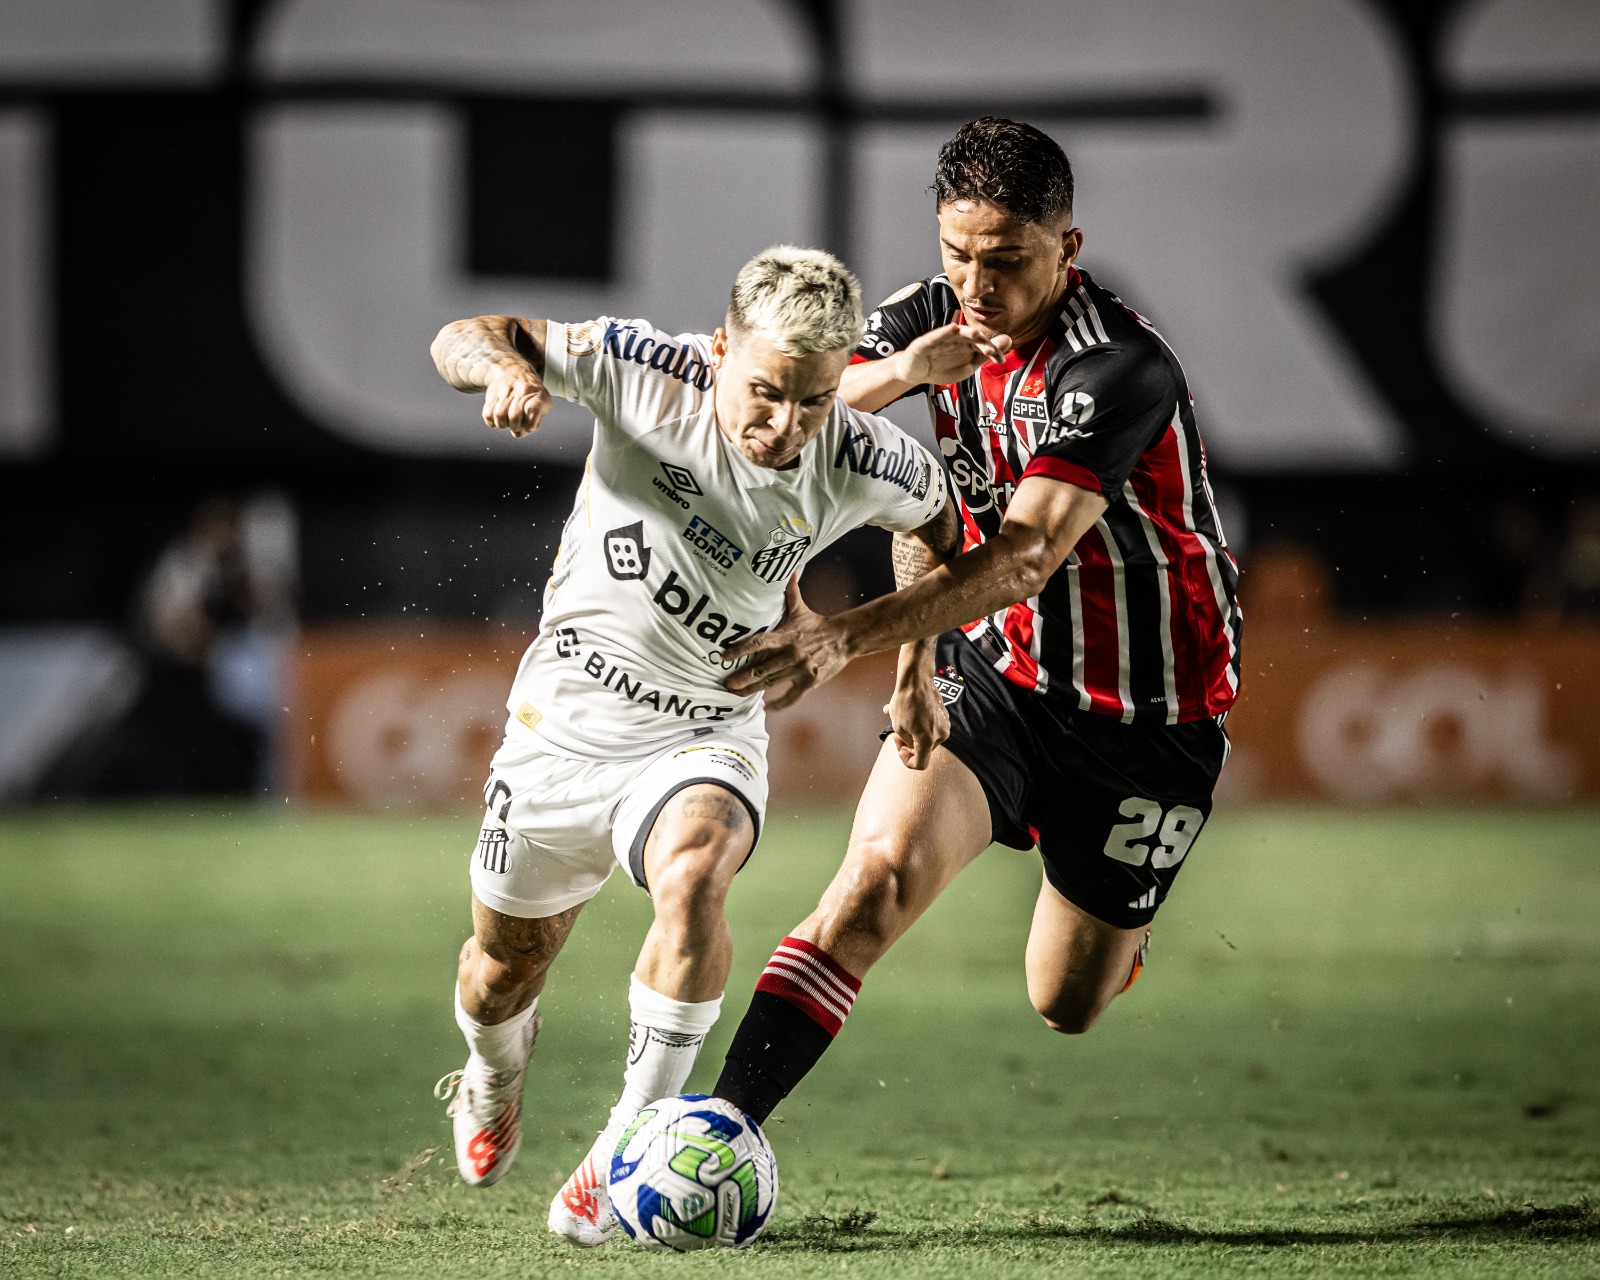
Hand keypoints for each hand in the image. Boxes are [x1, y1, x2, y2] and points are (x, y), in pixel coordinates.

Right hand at [482, 365, 551, 437]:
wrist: (516, 370)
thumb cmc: (532, 397)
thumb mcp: (542, 406)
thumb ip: (534, 423)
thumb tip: (517, 434)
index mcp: (538, 395)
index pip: (532, 410)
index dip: (530, 425)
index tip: (529, 426)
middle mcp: (523, 390)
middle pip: (514, 415)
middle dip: (514, 426)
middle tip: (515, 425)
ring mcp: (506, 390)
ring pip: (499, 414)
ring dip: (502, 424)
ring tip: (506, 422)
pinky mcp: (492, 392)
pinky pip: (487, 413)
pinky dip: (491, 422)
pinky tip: (497, 420)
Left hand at [722, 577, 851, 710]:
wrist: (844, 638)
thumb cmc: (817, 624)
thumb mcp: (800, 609)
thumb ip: (790, 592)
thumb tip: (789, 570)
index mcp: (786, 636)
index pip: (759, 642)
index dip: (741, 649)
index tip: (724, 656)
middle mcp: (791, 653)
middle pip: (762, 668)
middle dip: (742, 677)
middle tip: (725, 685)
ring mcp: (800, 669)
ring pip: (772, 683)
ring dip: (753, 689)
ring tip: (736, 694)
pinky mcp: (810, 681)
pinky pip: (792, 696)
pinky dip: (779, 704)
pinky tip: (767, 708)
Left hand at [885, 678, 948, 770]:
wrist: (917, 680)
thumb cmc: (905, 701)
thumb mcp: (898, 727)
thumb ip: (906, 742)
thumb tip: (910, 744)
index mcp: (928, 740)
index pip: (921, 764)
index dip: (907, 761)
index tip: (900, 750)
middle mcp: (940, 734)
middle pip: (923, 750)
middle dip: (909, 744)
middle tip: (896, 734)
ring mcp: (944, 725)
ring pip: (927, 738)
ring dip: (913, 734)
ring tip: (898, 722)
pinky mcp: (944, 716)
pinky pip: (931, 727)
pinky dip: (919, 725)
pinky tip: (908, 715)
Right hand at [897, 323, 1012, 385]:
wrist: (915, 372)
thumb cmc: (941, 367)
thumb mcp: (967, 366)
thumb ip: (985, 355)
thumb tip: (1008, 340)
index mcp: (966, 345)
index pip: (982, 346)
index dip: (992, 351)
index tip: (1000, 360)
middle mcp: (955, 339)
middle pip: (971, 338)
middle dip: (981, 343)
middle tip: (991, 350)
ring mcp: (940, 340)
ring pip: (955, 335)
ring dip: (965, 332)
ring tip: (975, 333)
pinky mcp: (925, 342)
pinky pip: (935, 336)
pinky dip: (944, 332)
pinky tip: (952, 328)